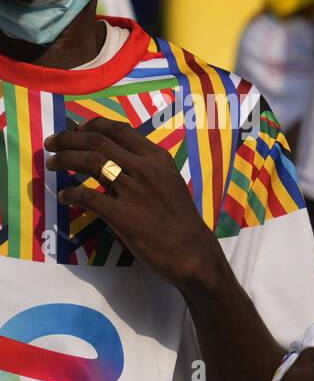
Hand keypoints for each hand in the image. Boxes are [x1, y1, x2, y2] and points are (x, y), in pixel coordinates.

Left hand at [44, 118, 224, 290]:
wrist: (194, 254)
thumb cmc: (181, 221)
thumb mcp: (169, 184)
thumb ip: (145, 170)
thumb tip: (113, 162)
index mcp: (158, 159)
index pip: (118, 130)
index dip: (90, 126)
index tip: (76, 131)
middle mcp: (146, 169)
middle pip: (97, 141)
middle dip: (68, 138)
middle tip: (52, 144)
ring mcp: (135, 191)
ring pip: (90, 161)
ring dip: (64, 159)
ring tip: (52, 164)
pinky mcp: (124, 215)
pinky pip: (87, 196)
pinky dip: (71, 194)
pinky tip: (65, 197)